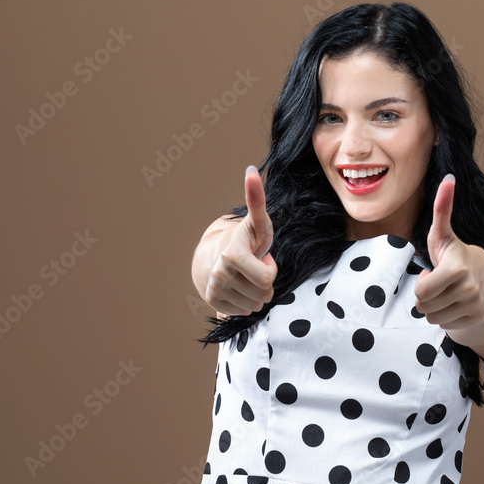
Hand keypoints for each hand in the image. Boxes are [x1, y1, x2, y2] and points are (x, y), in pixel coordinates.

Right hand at [205, 166, 277, 316]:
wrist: (218, 254)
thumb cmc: (246, 239)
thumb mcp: (257, 221)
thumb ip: (256, 199)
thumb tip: (251, 171)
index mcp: (231, 254)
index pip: (266, 279)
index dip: (270, 270)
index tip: (262, 257)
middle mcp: (219, 272)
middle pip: (262, 294)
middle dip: (265, 283)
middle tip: (255, 267)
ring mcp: (214, 288)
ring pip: (255, 305)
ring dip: (257, 293)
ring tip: (248, 277)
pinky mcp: (213, 301)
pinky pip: (244, 312)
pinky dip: (247, 302)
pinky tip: (240, 288)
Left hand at [414, 174, 483, 329]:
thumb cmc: (455, 254)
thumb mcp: (443, 234)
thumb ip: (442, 208)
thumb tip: (449, 179)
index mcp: (457, 269)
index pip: (422, 292)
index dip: (421, 284)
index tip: (430, 274)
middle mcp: (469, 289)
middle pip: (424, 306)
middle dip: (425, 296)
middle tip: (437, 284)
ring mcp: (475, 305)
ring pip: (432, 317)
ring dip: (433, 308)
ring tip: (445, 293)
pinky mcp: (477, 317)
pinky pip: (444, 325)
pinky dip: (444, 317)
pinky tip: (453, 303)